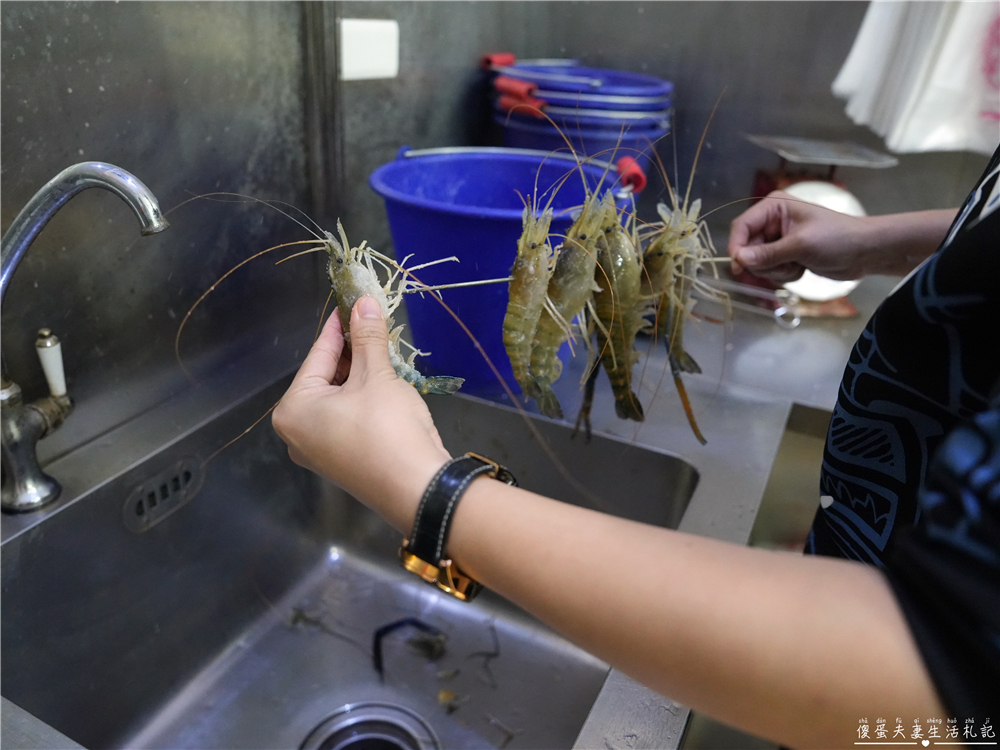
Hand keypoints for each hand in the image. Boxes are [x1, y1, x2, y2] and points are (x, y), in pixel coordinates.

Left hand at [271, 296, 451, 531]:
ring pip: (338, 400)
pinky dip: (362, 401)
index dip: (339, 327)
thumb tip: (364, 301)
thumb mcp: (377, 376)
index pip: (318, 356)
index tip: (350, 302)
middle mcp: (297, 433)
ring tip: (382, 352)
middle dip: (352, 354)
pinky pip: (346, 420)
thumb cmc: (387, 427)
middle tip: (372, 326)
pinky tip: (383, 386)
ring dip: (360, 377)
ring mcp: (318, 452)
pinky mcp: (341, 463)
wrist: (418, 488)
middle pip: (325, 379)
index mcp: (293, 409)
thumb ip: (367, 337)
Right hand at [727, 191, 869, 283]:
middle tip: (786, 264)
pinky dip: (784, 274)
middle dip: (765, 263)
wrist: (865, 251)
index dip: (737, 247)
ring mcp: (778, 240)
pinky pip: (770, 270)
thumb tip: (739, 260)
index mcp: (773, 207)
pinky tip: (802, 268)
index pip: (742, 227)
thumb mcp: (801, 245)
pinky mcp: (785, 255)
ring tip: (798, 265)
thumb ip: (768, 254)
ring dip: (776, 270)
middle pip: (747, 248)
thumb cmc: (837, 238)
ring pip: (758, 263)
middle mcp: (772, 222)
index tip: (740, 267)